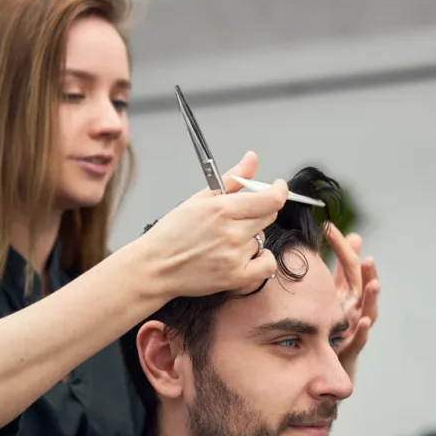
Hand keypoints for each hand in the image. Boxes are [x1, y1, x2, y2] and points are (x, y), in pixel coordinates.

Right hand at [140, 151, 288, 298]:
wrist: (156, 267)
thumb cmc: (173, 233)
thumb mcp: (200, 198)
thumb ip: (232, 178)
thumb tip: (252, 158)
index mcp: (223, 209)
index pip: (271, 199)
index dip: (279, 190)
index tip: (278, 187)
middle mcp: (232, 232)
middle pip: (269, 216)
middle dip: (259, 212)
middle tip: (239, 217)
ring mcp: (235, 256)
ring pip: (262, 239)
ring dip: (251, 237)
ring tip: (226, 241)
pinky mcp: (236, 277)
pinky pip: (267, 265)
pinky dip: (262, 260)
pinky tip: (247, 256)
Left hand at [326, 223, 379, 380]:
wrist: (325, 369)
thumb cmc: (330, 331)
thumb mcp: (333, 297)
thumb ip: (341, 269)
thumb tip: (353, 235)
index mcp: (350, 297)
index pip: (352, 268)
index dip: (344, 249)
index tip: (329, 228)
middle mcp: (356, 311)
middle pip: (365, 288)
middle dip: (368, 273)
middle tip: (367, 258)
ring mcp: (355, 330)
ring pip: (368, 311)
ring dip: (372, 297)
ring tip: (374, 284)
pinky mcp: (350, 351)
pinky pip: (358, 340)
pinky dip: (362, 331)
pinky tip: (364, 321)